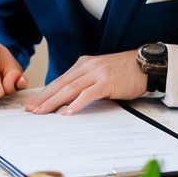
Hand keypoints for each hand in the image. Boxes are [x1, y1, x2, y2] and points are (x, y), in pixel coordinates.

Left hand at [26, 50, 146, 115]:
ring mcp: (97, 73)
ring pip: (70, 89)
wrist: (146, 64)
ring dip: (54, 102)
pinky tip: (67, 112)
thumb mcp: (100, 72)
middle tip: (31, 110)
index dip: (45, 92)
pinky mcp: (107, 82)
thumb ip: (86, 81)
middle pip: (61, 84)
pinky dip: (76, 103)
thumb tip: (69, 99)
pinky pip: (88, 94)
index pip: (60, 80)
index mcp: (84, 64)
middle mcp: (88, 66)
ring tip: (42, 112)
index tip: (33, 103)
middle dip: (44, 98)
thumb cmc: (125, 72)